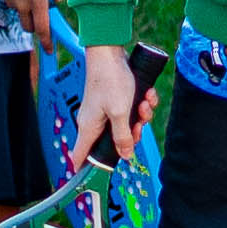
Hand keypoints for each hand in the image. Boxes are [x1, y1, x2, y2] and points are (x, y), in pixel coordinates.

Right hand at [0, 0, 66, 48]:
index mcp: (38, 0)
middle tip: (43, 8)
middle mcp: (24, 5)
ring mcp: (12, 2)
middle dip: (37, 24)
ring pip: (23, 16)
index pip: (42, 28)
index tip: (50, 50)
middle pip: (30, 27)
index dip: (47, 42)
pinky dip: (21, 1)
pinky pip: (16, 5)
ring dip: (29, 12)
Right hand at [72, 43, 139, 168]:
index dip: (85, 168)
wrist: (110, 51)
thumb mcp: (119, 113)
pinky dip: (140, 102)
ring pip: (126, 123)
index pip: (80, 156)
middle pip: (114, 141)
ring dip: (140, 114)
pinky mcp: (114, 98)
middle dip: (132, 132)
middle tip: (140, 124)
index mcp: (89, 127)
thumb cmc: (110, 80)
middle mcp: (94, 120)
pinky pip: (129, 109)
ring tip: (144, 102)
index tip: (93, 176)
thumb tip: (125, 156)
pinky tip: (146, 93)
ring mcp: (104, 109)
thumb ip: (123, 136)